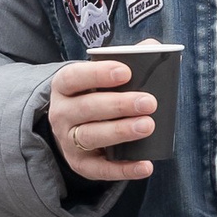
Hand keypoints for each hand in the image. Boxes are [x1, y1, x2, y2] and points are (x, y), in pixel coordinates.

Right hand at [45, 59, 156, 181]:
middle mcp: (61, 113)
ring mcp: (68, 141)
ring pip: (91, 136)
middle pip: (87, 108)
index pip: (74, 77)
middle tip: (149, 102)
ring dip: (120, 131)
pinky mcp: (81, 164)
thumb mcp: (101, 75)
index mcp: (64, 86)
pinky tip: (146, 165)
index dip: (98, 74)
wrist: (72, 127)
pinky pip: (101, 170)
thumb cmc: (95, 94)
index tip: (126, 72)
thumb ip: (127, 58)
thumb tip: (154, 47)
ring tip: (148, 126)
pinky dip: (124, 169)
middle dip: (119, 105)